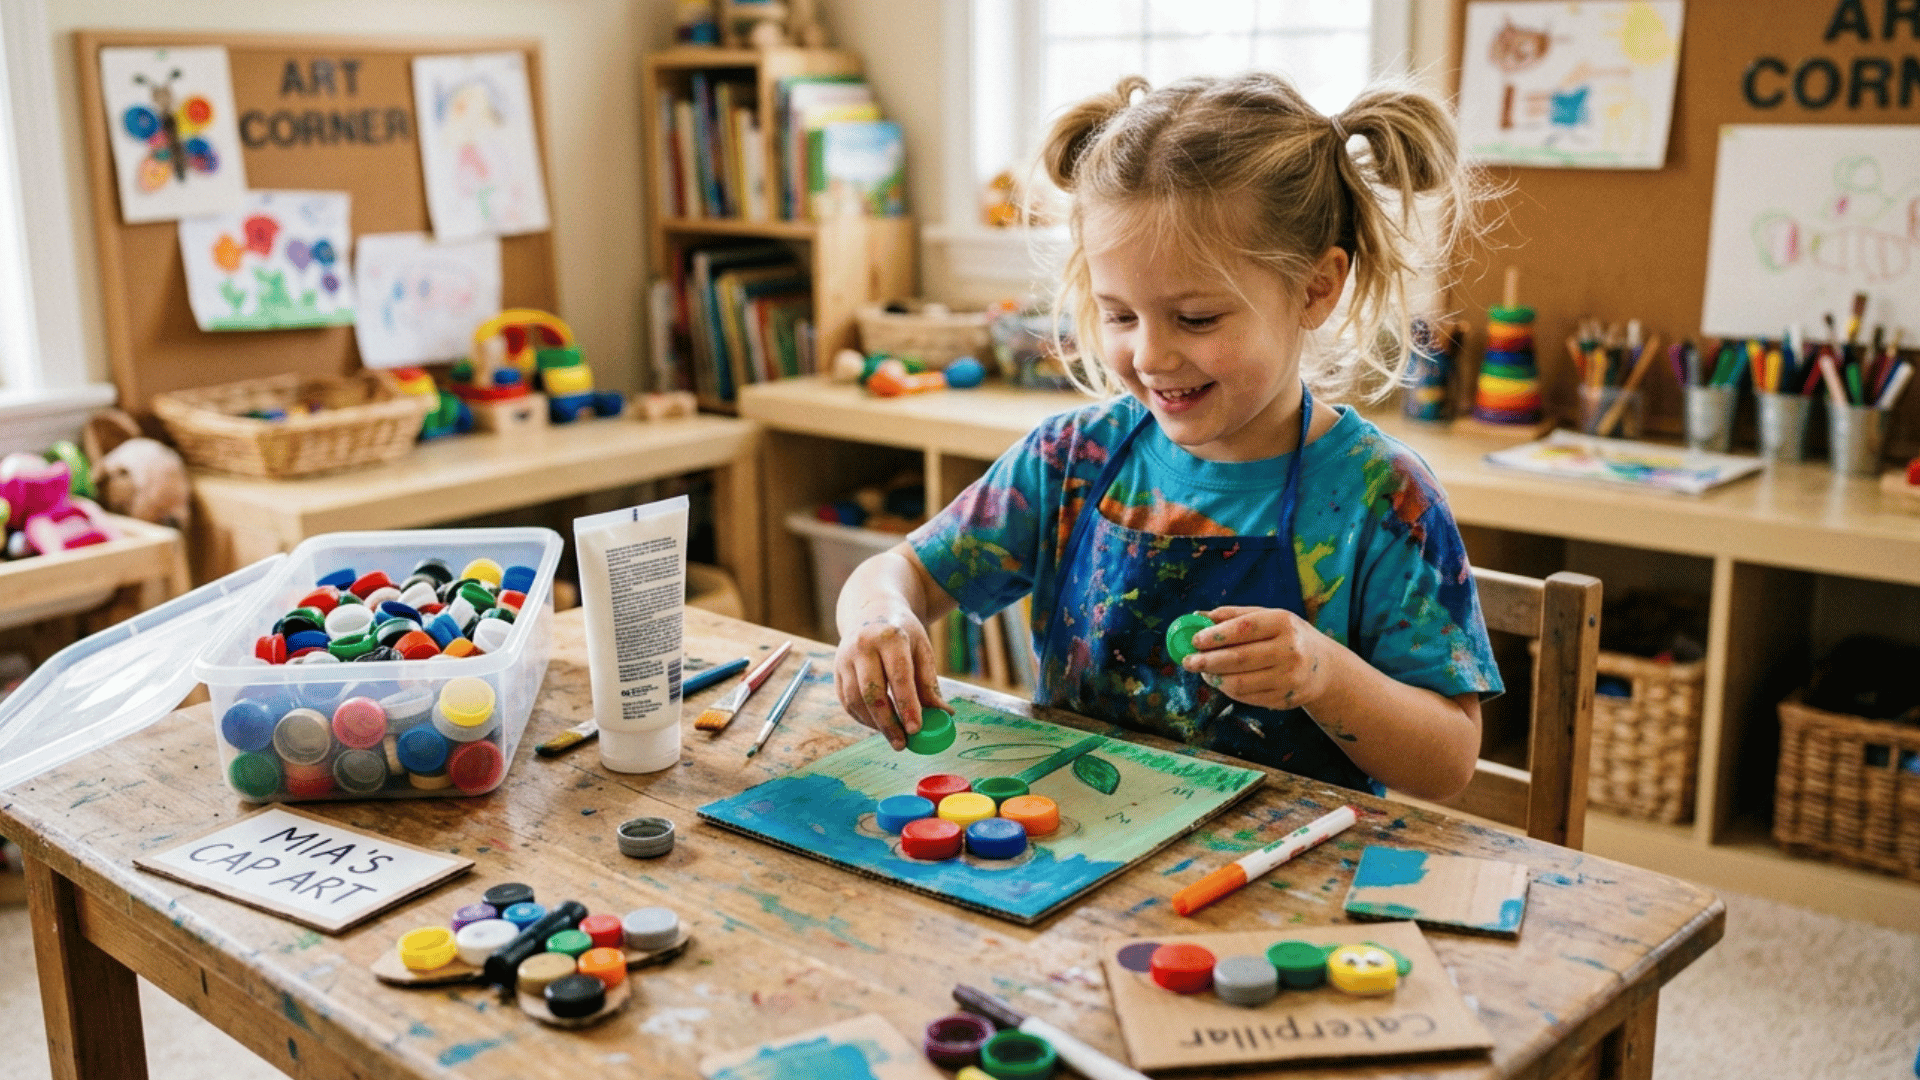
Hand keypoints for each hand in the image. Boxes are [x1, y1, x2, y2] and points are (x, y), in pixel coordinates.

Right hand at [834, 603, 946, 749]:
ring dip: (874, 724)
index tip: (916, 729)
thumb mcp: (922, 649)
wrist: (871, 610)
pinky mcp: (836, 670)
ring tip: (894, 738)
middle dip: (888, 722)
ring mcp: (845, 658)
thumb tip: (945, 714)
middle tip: (902, 744)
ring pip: (855, 700)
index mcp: (890, 637)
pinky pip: (846, 701)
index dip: (907, 704)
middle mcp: (863, 646)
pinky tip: (878, 726)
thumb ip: (929, 682)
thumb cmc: (903, 633)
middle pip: (872, 692)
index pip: (898, 675)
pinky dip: (862, 718)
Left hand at [1180, 606, 1332, 711]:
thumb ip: (1234, 616)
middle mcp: (1290, 650)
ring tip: (1204, 671)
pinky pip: (1246, 697)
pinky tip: (1221, 681)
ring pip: (1240, 683)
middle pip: (1239, 658)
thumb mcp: (1269, 617)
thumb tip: (1197, 617)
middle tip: (1187, 661)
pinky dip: (1228, 689)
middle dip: (1207, 661)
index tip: (1194, 640)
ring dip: (1214, 678)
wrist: (1324, 668)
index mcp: (1284, 623)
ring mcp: (1288, 678)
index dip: (1216, 635)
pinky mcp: (1284, 699)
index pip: (1244, 628)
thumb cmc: (1288, 636)